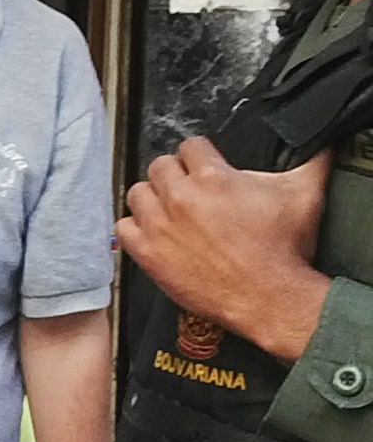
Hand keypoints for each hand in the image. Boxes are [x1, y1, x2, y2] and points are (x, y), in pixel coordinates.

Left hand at [118, 138, 331, 360]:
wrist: (270, 298)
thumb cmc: (285, 251)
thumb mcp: (305, 196)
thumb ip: (310, 162)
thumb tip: (318, 143)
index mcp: (213, 178)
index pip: (191, 146)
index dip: (200, 155)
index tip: (205, 165)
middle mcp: (180, 198)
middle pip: (159, 166)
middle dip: (175, 174)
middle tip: (189, 189)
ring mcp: (160, 226)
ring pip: (137, 193)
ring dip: (152, 198)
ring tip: (169, 209)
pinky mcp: (147, 254)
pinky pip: (123, 228)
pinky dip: (135, 229)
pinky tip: (153, 233)